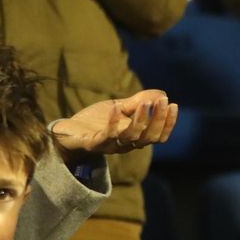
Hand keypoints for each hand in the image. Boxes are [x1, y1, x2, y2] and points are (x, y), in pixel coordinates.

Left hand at [51, 90, 178, 158]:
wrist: (66, 132)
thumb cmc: (94, 121)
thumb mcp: (119, 108)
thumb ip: (138, 103)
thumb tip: (163, 94)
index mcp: (134, 138)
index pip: (158, 136)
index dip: (168, 124)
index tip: (173, 105)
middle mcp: (125, 145)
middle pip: (148, 138)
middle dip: (158, 120)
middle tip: (163, 101)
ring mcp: (109, 145)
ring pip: (131, 138)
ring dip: (140, 120)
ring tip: (145, 103)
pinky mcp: (93, 143)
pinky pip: (106, 136)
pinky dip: (113, 122)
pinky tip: (116, 107)